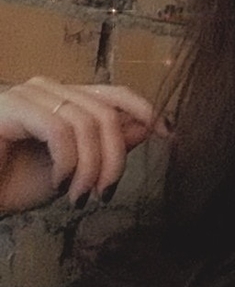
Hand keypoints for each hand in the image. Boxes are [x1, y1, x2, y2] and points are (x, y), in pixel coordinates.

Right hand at [0, 76, 169, 212]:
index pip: (115, 94)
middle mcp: (50, 89)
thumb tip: (148, 127)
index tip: (168, 133)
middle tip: (105, 192)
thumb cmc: (15, 182)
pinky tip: (59, 184)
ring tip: (79, 197)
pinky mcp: (12, 106)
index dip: (145, 109)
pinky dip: (67, 163)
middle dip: (115, 157)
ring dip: (91, 167)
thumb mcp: (76, 167)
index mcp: (67, 99)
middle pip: (107, 113)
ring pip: (87, 122)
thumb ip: (108, 144)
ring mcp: (29, 94)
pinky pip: (60, 130)